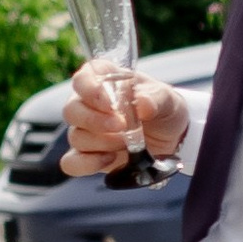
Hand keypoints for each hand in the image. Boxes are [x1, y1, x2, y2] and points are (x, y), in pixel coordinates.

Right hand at [61, 65, 189, 176]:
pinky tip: (109, 159)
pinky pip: (72, 162)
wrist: (171, 138)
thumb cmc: (163, 110)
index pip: (83, 78)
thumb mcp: (167, 100)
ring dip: (102, 142)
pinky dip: (88, 164)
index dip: (89, 89)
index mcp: (105, 81)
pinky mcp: (88, 155)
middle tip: (121, 126)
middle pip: (71, 110)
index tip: (109, 102)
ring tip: (127, 143)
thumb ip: (156, 99)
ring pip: (75, 136)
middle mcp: (89, 104)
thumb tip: (143, 104)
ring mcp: (86, 131)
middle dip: (94, 120)